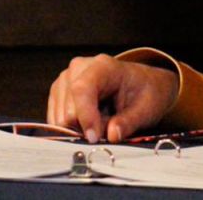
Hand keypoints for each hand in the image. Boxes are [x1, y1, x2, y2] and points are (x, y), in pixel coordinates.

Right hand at [47, 53, 179, 142]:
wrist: (142, 86)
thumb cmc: (145, 94)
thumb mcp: (146, 109)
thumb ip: (128, 122)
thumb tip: (112, 135)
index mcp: (102, 66)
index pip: (82, 89)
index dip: (85, 116)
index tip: (95, 138)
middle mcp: (79, 68)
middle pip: (68, 109)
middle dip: (87, 127)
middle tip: (108, 127)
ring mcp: (65, 80)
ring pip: (60, 118)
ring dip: (80, 128)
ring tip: (102, 120)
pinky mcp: (58, 93)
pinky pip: (56, 121)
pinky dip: (73, 128)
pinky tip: (90, 120)